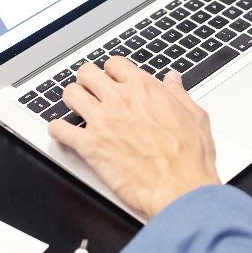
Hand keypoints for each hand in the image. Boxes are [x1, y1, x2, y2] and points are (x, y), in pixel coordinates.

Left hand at [48, 59, 220, 218]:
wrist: (181, 188)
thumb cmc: (190, 158)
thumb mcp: (194, 116)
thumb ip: (179, 94)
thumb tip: (173, 80)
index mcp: (145, 89)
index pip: (114, 64)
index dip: (111, 72)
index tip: (111, 80)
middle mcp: (120, 100)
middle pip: (87, 74)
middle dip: (87, 81)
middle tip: (89, 90)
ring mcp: (103, 121)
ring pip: (71, 95)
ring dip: (71, 100)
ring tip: (75, 108)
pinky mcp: (90, 146)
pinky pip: (60, 130)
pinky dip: (57, 130)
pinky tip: (61, 132)